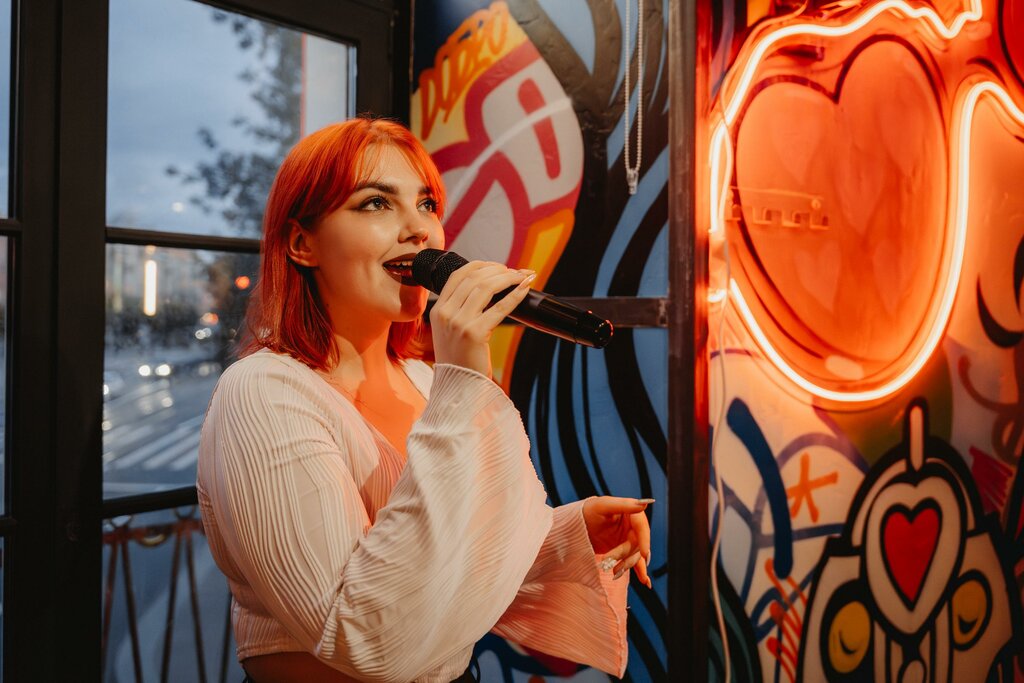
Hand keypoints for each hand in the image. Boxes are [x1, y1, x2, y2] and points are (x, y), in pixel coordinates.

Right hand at [429, 261, 534, 376]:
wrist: (459, 387)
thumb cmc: (461, 360)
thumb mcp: (451, 331)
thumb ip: (461, 310)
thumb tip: (488, 287)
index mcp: (438, 310)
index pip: (458, 275)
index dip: (480, 265)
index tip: (497, 266)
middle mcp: (445, 313)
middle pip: (474, 277)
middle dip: (499, 269)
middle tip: (515, 272)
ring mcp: (458, 323)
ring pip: (486, 287)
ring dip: (508, 277)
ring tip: (522, 277)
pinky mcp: (474, 333)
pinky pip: (500, 307)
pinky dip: (515, 294)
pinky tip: (525, 288)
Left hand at [583, 497, 652, 587]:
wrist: (573, 527)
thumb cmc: (586, 512)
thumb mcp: (602, 506)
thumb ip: (623, 505)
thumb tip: (644, 504)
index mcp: (630, 512)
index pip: (642, 526)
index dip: (645, 540)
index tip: (644, 554)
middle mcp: (632, 526)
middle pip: (637, 544)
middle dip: (624, 554)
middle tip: (608, 559)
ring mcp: (628, 539)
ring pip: (635, 555)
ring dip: (626, 564)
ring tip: (613, 571)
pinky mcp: (624, 551)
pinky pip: (635, 562)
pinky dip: (640, 571)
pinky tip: (645, 582)